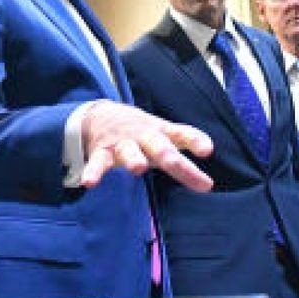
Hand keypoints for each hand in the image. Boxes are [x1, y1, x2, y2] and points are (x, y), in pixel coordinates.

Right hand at [80, 101, 213, 191]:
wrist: (98, 115)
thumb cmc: (139, 131)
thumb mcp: (163, 133)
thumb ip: (186, 144)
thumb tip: (209, 170)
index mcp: (160, 131)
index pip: (181, 134)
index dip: (194, 140)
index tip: (207, 150)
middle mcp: (143, 136)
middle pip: (159, 147)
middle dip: (169, 158)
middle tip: (176, 165)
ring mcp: (122, 144)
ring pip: (129, 152)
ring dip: (133, 159)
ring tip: (138, 168)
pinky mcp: (101, 152)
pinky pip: (97, 163)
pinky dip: (93, 172)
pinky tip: (89, 183)